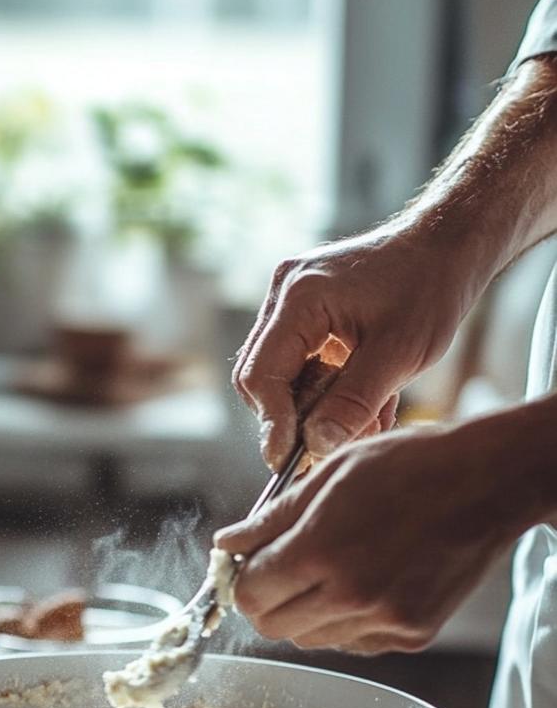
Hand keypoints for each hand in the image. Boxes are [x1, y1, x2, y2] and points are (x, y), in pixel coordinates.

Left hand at [215, 410, 535, 654]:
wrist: (490, 483)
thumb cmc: (409, 466)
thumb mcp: (331, 474)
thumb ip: (271, 518)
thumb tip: (227, 545)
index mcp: (323, 550)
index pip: (250, 594)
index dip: (240, 580)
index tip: (247, 565)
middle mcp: (351, 595)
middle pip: (272, 626)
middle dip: (266, 599)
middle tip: (283, 567)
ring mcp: (384, 621)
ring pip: (309, 638)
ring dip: (305, 611)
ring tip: (332, 567)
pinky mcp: (410, 635)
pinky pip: (352, 641)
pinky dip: (345, 619)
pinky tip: (366, 580)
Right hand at [232, 228, 481, 468]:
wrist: (447, 246)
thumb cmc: (430, 288)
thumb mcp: (400, 353)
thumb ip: (355, 402)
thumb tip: (316, 447)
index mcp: (299, 297)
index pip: (261, 375)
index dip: (272, 424)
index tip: (291, 461)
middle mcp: (283, 296)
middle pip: (261, 379)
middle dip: (293, 418)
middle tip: (331, 443)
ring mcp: (290, 304)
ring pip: (280, 377)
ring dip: (315, 409)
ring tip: (365, 418)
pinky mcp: (304, 314)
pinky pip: (299, 366)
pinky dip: (326, 392)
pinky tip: (364, 400)